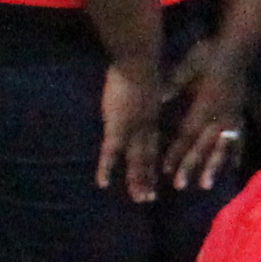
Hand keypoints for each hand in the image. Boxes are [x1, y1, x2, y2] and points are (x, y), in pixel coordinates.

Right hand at [95, 56, 176, 199]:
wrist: (138, 62)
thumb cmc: (143, 67)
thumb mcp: (150, 84)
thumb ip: (152, 93)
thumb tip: (153, 94)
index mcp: (152, 116)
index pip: (153, 145)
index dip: (154, 162)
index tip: (157, 177)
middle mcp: (145, 128)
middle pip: (147, 158)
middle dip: (147, 179)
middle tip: (148, 198)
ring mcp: (132, 130)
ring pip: (135, 160)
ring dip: (136, 181)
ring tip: (138, 199)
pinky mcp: (117, 128)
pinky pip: (111, 153)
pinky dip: (106, 168)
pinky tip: (103, 183)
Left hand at [158, 42, 252, 194]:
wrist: (239, 45)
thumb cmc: (211, 53)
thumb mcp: (189, 64)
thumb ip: (174, 83)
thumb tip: (157, 99)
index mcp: (206, 103)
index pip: (188, 132)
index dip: (177, 151)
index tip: (166, 170)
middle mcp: (221, 114)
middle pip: (204, 145)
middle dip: (191, 166)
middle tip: (181, 186)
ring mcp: (233, 115)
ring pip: (222, 146)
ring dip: (213, 166)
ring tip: (206, 185)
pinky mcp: (240, 113)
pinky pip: (239, 137)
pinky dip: (235, 152)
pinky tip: (233, 167)